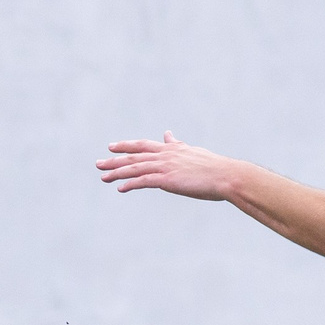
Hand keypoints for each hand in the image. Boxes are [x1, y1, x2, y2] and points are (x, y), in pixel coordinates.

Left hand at [96, 132, 243, 200]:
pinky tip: (120, 189)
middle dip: (114, 160)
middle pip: (134, 156)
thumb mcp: (193, 152)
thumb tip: (169, 135)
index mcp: (172, 149)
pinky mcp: (167, 180)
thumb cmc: (214, 168)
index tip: (112, 147)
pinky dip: (130, 184)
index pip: (144, 145)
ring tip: (103, 177)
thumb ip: (178, 145)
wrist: (226, 176)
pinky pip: (143, 181)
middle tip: (98, 163)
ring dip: (117, 173)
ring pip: (135, 168)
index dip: (126, 146)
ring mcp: (165, 167)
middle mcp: (166, 155)